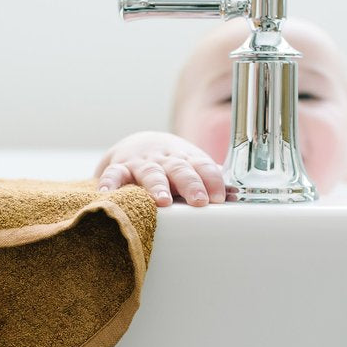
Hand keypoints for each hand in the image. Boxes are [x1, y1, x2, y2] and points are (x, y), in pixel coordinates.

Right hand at [95, 131, 225, 206]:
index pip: (204, 167)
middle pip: (180, 170)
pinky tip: (109, 195)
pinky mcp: (120, 168)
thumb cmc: (172, 164)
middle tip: (199, 201)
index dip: (212, 181)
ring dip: (157, 186)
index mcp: (187, 160)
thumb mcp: (191, 168)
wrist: (140, 144)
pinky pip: (113, 175)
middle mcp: (166, 160)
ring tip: (163, 201)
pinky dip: (110, 184)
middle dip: (190, 185)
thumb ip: (209, 181)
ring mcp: (142, 164)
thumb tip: (236, 196)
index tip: (218, 198)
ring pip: (150, 173)